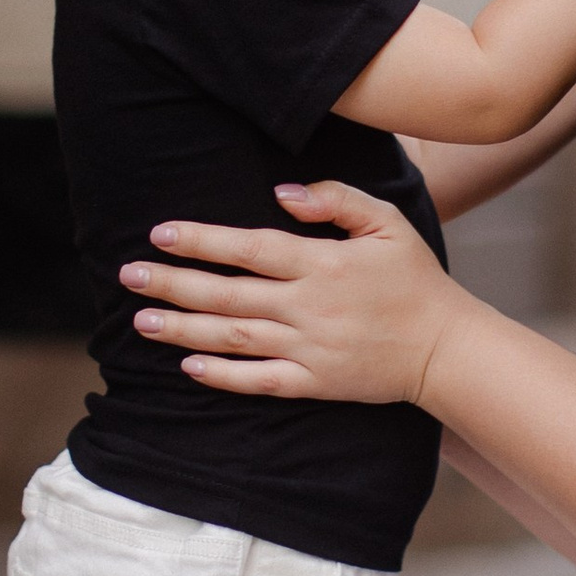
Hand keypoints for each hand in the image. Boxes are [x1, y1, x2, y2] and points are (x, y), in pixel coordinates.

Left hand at [121, 179, 463, 405]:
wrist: (445, 347)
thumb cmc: (415, 279)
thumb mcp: (386, 222)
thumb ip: (336, 200)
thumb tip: (282, 193)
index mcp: (322, 264)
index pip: (249, 248)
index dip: (202, 241)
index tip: (160, 234)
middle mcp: (309, 307)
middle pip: (228, 294)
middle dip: (174, 285)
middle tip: (130, 277)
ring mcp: (310, 348)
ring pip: (235, 338)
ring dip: (184, 330)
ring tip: (142, 322)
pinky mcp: (315, 382)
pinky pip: (261, 380)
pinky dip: (224, 376)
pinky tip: (189, 366)